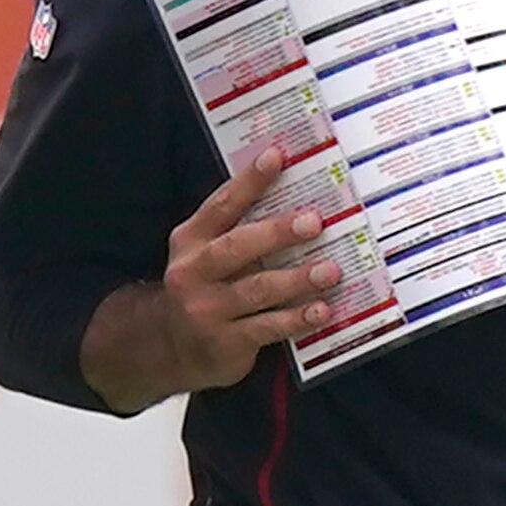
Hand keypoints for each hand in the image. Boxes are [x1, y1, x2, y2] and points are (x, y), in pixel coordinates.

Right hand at [155, 151, 337, 387]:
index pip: (222, 205)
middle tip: (314, 221)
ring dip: (297, 279)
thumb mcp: (206, 255)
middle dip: (277, 233)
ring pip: (257, 289)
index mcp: (190, 240)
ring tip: (331, 270)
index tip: (278, 157)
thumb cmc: (205, 289)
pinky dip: (296, 319)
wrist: (174, 348)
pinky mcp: (225, 342)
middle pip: (238, 247)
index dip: (249, 181)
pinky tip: (321, 310)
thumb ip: (238, 229)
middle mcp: (193, 272)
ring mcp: (206, 309)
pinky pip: (267, 327)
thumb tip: (295, 197)